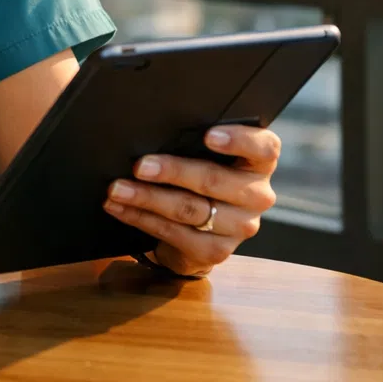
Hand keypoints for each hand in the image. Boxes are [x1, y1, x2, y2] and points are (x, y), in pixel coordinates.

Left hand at [103, 124, 280, 277]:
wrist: (200, 229)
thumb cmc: (200, 176)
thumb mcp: (205, 156)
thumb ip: (194, 143)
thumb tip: (153, 130)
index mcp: (259, 163)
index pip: (264, 148)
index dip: (239, 140)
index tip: (208, 135)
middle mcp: (257, 195)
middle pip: (213, 180)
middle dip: (171, 171)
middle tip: (139, 165)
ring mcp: (240, 227)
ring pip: (189, 209)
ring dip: (147, 197)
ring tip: (118, 189)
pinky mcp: (217, 251)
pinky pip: (174, 233)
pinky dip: (141, 218)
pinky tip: (120, 208)